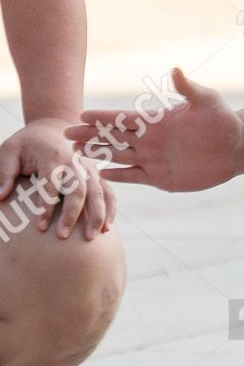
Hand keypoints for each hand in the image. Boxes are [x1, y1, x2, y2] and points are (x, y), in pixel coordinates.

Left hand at [0, 119, 113, 239]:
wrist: (52, 127)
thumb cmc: (28, 143)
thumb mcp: (10, 151)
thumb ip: (4, 172)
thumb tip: (0, 196)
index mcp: (53, 156)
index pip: (51, 185)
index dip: (46, 207)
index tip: (40, 228)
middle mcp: (76, 162)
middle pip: (78, 191)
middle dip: (72, 215)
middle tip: (62, 236)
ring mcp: (90, 169)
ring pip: (98, 194)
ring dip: (96, 216)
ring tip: (91, 238)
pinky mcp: (97, 175)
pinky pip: (109, 193)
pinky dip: (110, 211)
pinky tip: (106, 229)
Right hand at [63, 67, 243, 192]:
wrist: (237, 147)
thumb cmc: (224, 121)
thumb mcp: (207, 101)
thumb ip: (188, 88)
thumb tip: (175, 69)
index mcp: (156, 121)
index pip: (123, 118)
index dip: (103, 117)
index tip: (81, 114)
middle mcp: (150, 140)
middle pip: (113, 137)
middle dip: (90, 135)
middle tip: (66, 134)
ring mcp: (154, 159)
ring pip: (118, 156)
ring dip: (98, 154)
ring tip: (75, 152)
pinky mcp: (161, 178)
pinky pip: (134, 177)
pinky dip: (118, 176)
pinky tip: (101, 174)